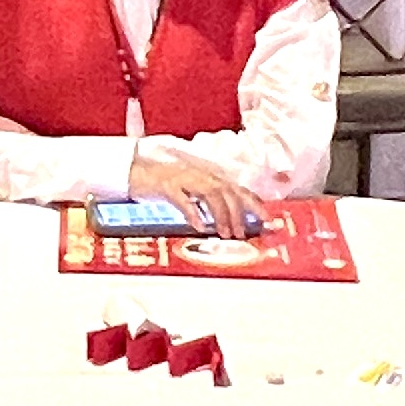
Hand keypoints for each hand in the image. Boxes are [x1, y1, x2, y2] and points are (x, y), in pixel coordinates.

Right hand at [128, 148, 264, 238]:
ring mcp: (184, 178)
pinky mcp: (167, 185)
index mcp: (211, 177)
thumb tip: (232, 220)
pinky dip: (194, 213)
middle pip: (228, 192)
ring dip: (221, 215)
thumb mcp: (194, 191)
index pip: (239, 189)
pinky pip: (184, 200)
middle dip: (238, 214)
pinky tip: (200, 227)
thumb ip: (212, 202)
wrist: (137, 171)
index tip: (268, 220)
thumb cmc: (167, 184)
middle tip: (242, 234)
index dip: (255, 204)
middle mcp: (202, 175)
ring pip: (210, 194)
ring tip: (225, 233)